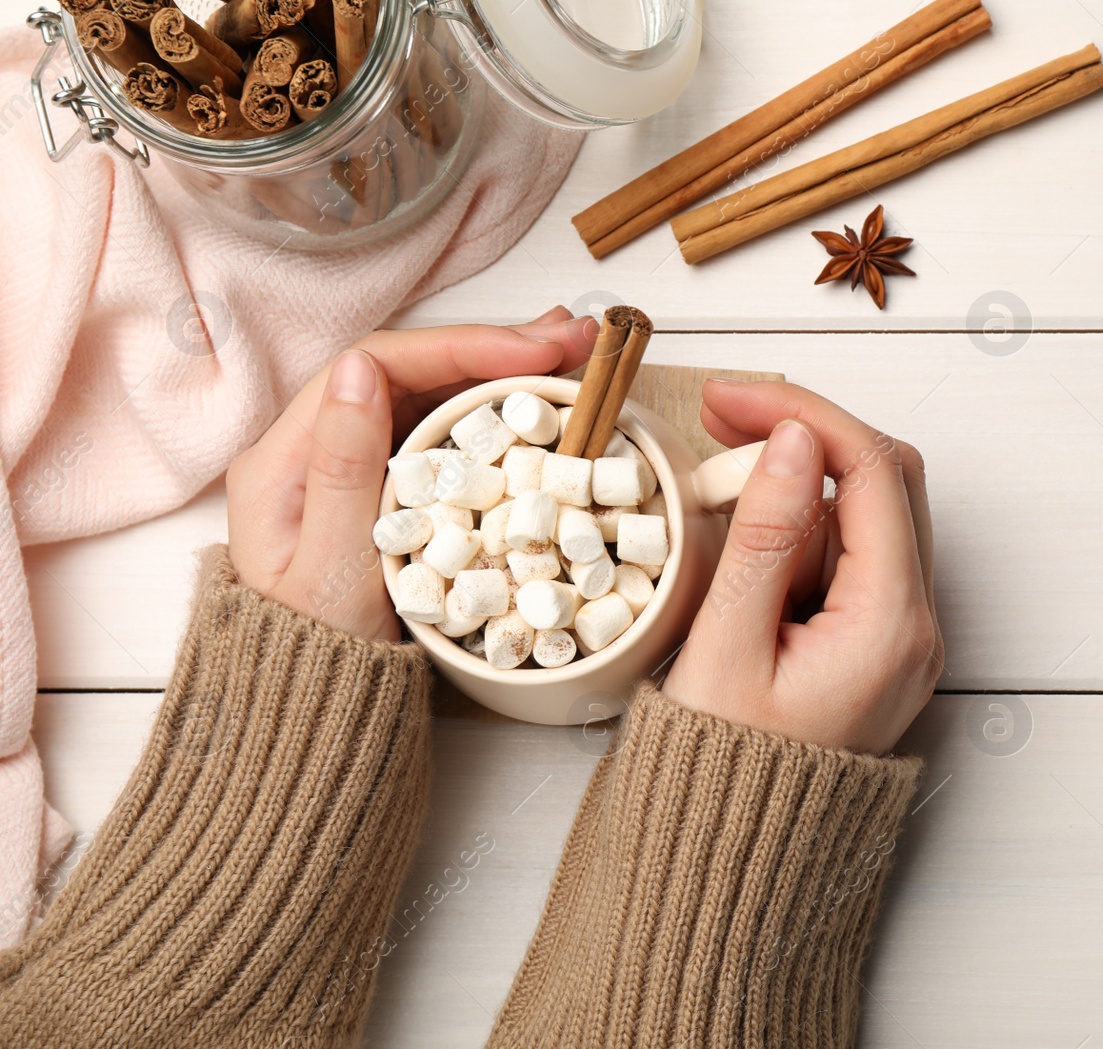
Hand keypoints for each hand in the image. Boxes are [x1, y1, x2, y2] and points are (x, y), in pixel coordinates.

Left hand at [225, 308, 596, 640]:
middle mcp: (310, 450)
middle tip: (573, 338)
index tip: (535, 351)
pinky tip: (533, 400)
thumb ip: (344, 467)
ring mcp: (347, 469)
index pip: (379, 365)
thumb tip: (358, 366)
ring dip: (499, 370)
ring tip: (567, 354)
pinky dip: (489, 410)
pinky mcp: (382, 493)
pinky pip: (435, 434)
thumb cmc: (318, 658)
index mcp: (284, 458)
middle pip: (409, 370)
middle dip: (494, 348)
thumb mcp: (333, 570)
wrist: (312, 719)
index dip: (462, 347)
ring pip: (427, 395)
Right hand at [663, 380, 941, 754]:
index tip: (731, 397)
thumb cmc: (724, 776)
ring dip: (798, 484)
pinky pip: (852, 557)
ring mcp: (901, 636)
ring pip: (868, 514)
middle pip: (885, 481)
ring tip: (714, 492)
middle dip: (807, 436)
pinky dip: (801, 529)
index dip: (804, 414)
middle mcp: (915, 626)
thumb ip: (764, 536)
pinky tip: (743, 536)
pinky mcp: (876, 644)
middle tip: (721, 419)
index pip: (872, 471)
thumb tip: (795, 440)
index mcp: (891, 625)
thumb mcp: (727, 647)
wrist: (735, 862)